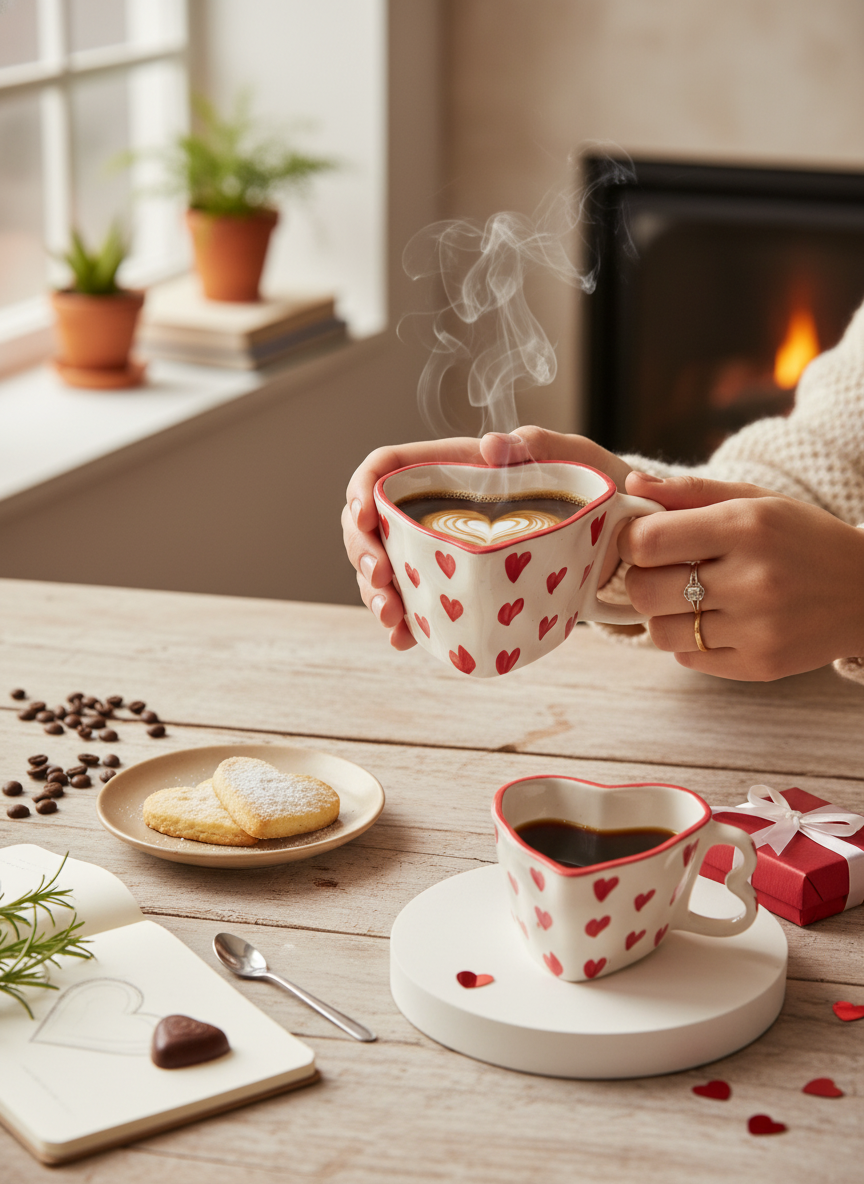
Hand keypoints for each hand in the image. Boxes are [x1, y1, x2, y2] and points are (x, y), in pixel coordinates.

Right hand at [342, 426, 630, 648]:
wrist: (615, 541)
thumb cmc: (588, 490)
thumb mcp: (571, 458)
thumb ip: (536, 446)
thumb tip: (493, 445)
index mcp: (450, 468)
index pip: (386, 469)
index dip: (363, 489)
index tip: (363, 516)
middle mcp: (435, 509)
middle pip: (372, 525)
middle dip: (363, 554)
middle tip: (381, 579)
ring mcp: (440, 550)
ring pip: (385, 568)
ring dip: (376, 594)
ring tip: (392, 619)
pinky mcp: (454, 586)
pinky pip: (414, 603)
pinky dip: (403, 623)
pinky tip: (405, 639)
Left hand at [619, 472, 863, 680]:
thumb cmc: (801, 538)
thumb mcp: (754, 500)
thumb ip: (689, 492)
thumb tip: (632, 484)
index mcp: (746, 527)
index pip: (648, 541)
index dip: (630, 541)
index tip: (640, 541)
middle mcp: (753, 579)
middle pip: (644, 591)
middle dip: (641, 579)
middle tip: (660, 572)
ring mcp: (758, 628)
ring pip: (660, 631)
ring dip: (663, 614)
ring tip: (689, 599)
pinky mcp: (761, 664)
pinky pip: (687, 658)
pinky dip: (689, 641)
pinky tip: (715, 621)